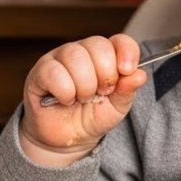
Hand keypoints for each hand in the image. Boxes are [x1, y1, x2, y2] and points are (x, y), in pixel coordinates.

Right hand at [19, 35, 146, 166]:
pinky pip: (54, 72)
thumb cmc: (92, 117)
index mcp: (105, 56)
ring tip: (82, 99)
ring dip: (85, 86)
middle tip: (102, 92)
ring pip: (75, 56)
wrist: (67, 139)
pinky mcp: (40, 72)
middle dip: (105, 74)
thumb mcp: (117, 108)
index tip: (127, 71)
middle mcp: (82, 51)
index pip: (120, 41)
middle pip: (98, 45)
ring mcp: (59, 59)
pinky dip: (65, 92)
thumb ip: (128, 91)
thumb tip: (140, 74)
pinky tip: (66, 100)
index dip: (127, 52)